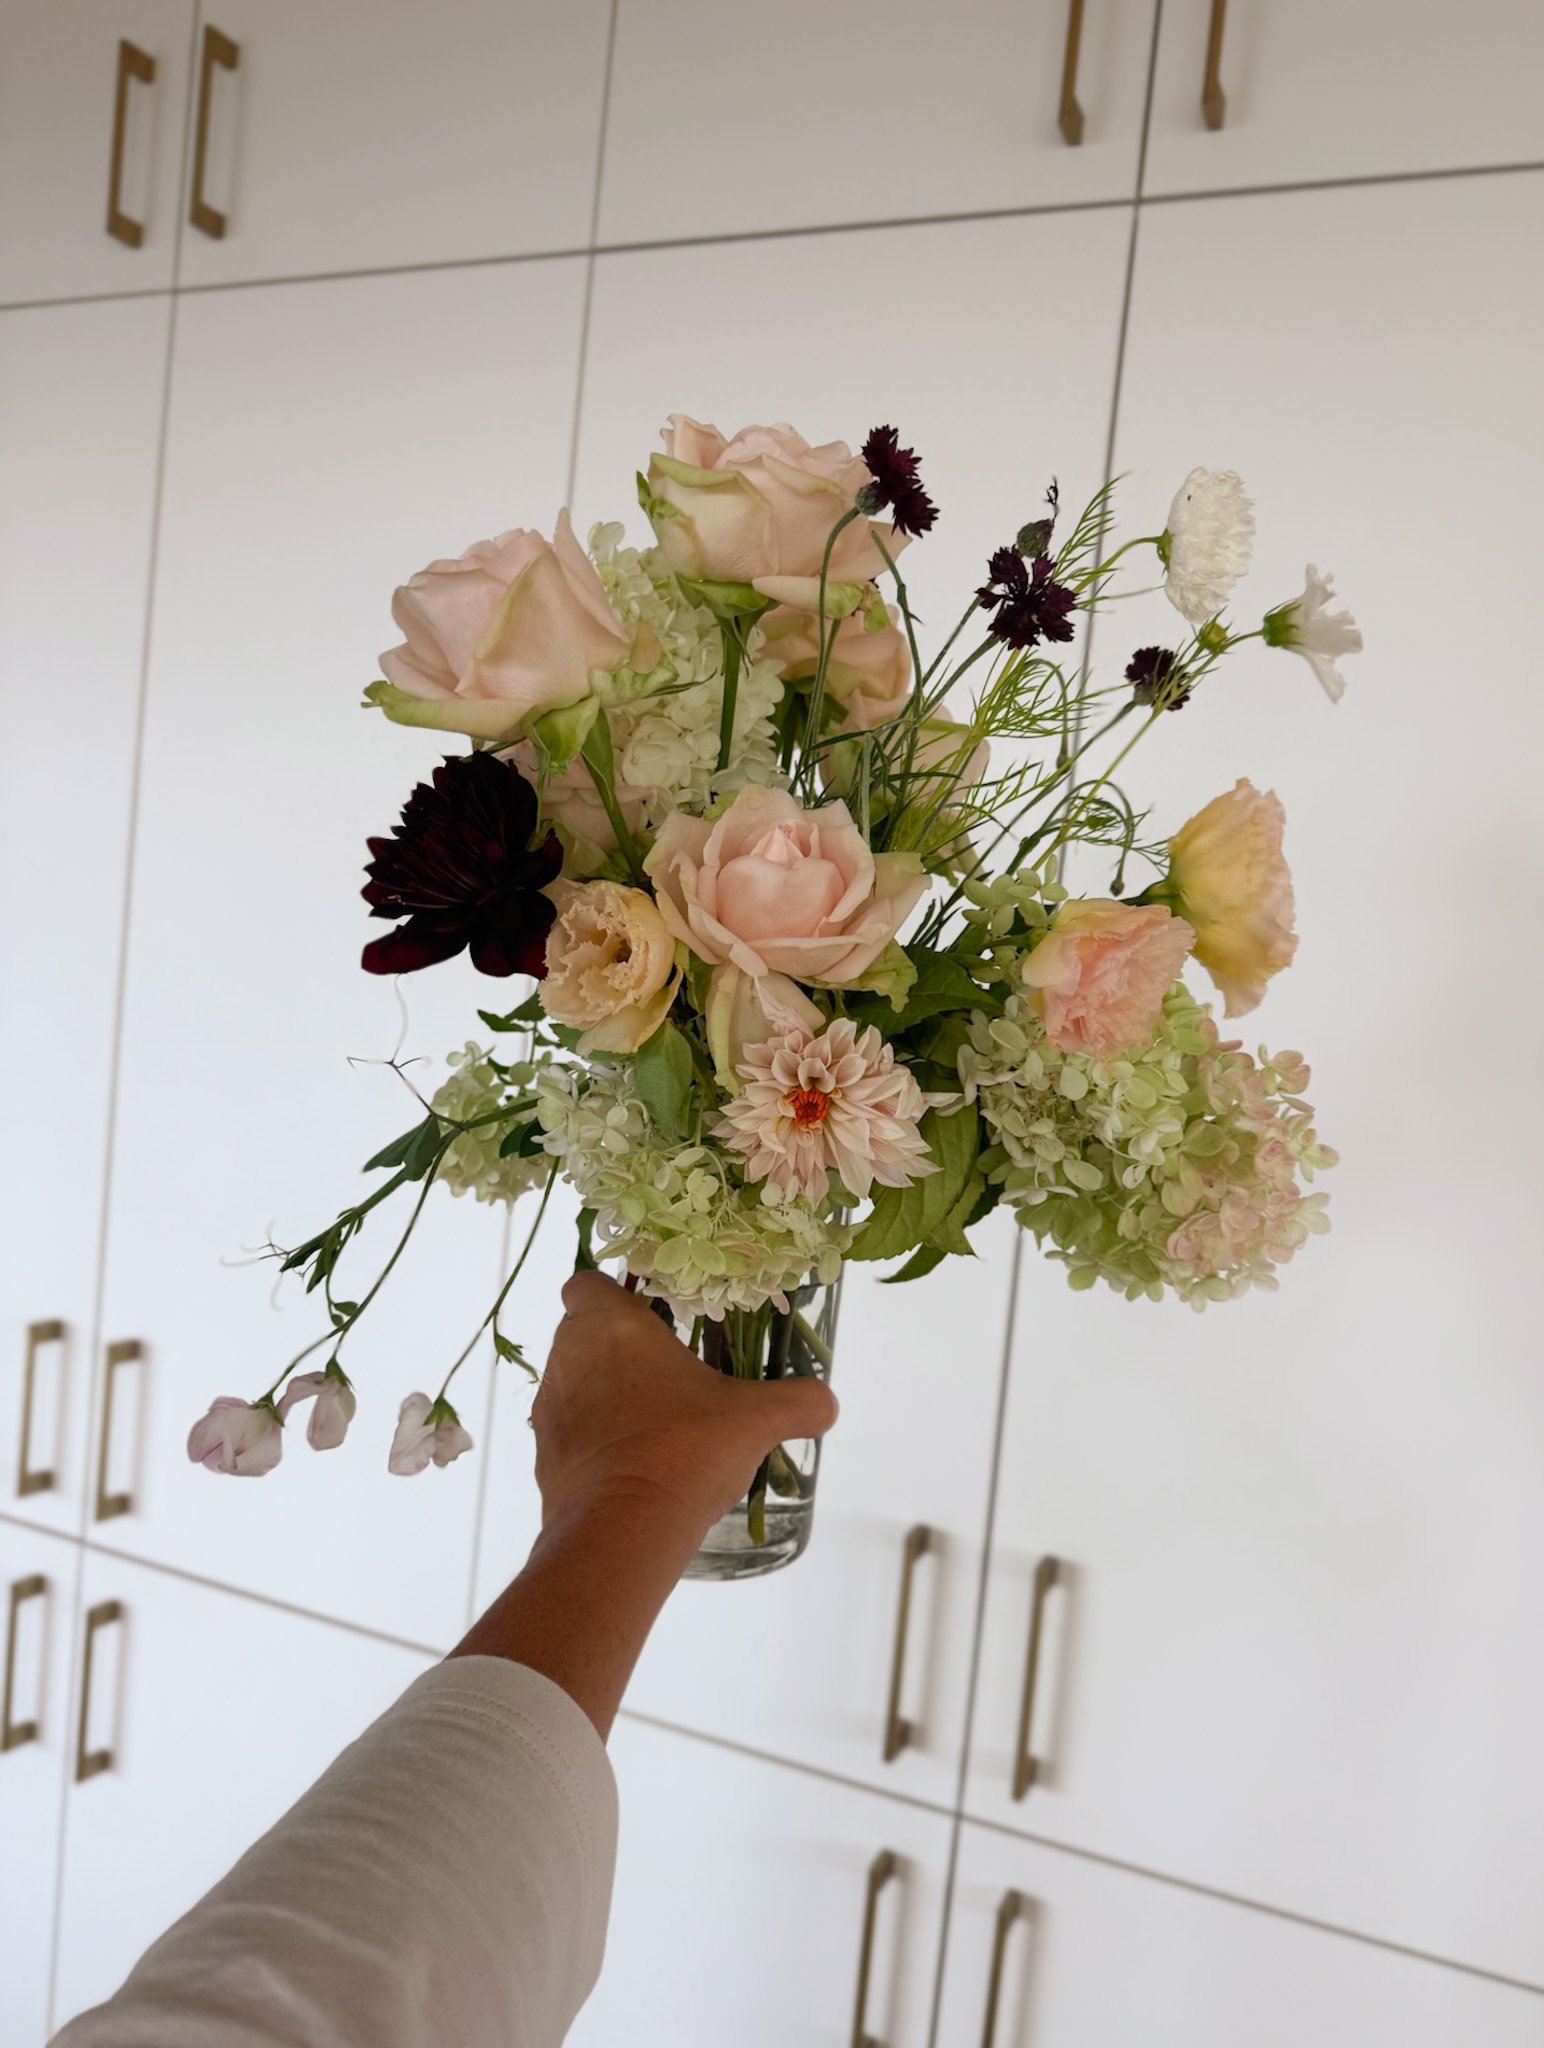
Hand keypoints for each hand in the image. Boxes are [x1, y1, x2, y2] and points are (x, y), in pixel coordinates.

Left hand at [534, 1271, 838, 1550]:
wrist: (621, 1532)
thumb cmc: (683, 1449)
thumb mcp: (756, 1419)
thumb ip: (797, 1401)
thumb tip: (826, 1402)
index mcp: (609, 1326)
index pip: (585, 1284)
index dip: (613, 1294)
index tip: (651, 1314)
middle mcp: (567, 1358)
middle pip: (582, 1334)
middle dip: (619, 1347)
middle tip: (671, 1370)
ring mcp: (550, 1412)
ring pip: (574, 1384)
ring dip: (606, 1394)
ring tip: (658, 1422)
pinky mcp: (544, 1460)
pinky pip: (571, 1434)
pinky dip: (596, 1441)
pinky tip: (637, 1465)